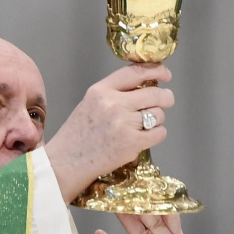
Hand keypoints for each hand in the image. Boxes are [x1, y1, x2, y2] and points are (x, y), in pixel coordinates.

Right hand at [45, 63, 174, 202]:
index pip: (136, 72)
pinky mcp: (132, 143)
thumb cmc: (77, 135)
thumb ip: (114, 93)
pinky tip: (144, 138)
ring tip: (143, 126)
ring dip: (157, 120)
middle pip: (155, 93)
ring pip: (159, 114)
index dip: (156, 70)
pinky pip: (159, 133)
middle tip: (166, 101)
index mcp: (101, 90)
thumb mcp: (89, 103)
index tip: (165, 74)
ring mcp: (124, 124)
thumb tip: (144, 88)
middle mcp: (114, 103)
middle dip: (166, 97)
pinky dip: (156, 135)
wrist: (67, 162)